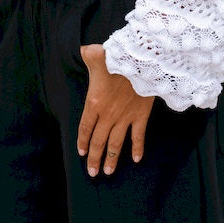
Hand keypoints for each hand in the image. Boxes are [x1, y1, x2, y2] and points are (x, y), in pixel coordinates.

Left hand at [77, 43, 153, 176]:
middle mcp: (108, 115)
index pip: (85, 128)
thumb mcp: (95, 54)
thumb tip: (83, 50)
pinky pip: (138, 136)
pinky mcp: (140, 115)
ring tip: (108, 172)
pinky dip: (137, 148)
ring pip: (116, 143)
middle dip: (94, 158)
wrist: (141, 61)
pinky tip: (136, 159)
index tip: (81, 153)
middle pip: (98, 141)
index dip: (82, 141)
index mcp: (94, 102)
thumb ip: (87, 55)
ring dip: (112, 159)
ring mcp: (125, 117)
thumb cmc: (117, 57)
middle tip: (92, 173)